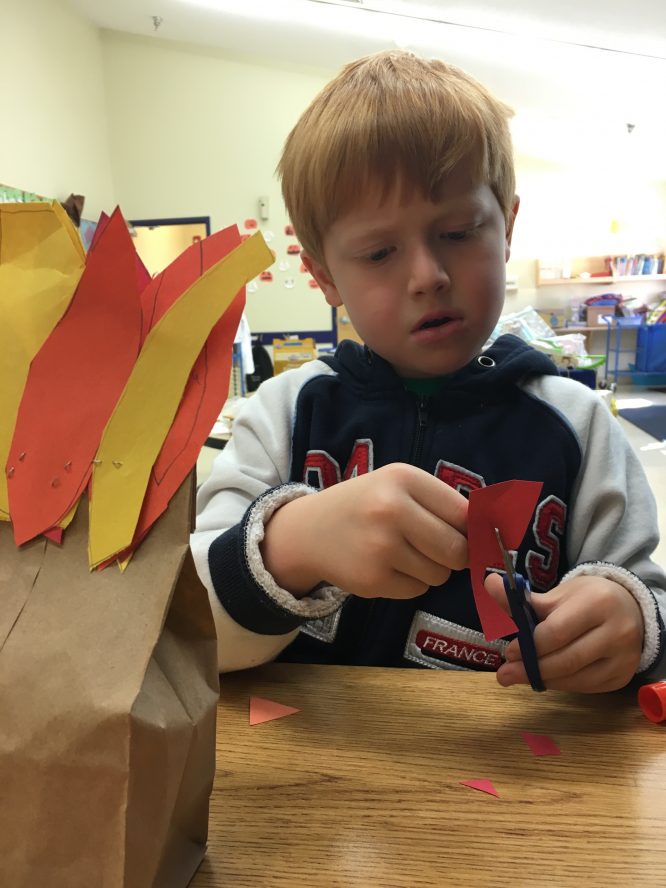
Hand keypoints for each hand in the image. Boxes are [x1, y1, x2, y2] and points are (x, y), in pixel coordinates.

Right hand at [260, 463, 467, 599]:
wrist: (308, 531)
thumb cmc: (365, 506)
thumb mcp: (397, 487)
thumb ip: (441, 503)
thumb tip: (491, 531)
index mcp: (403, 478)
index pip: (464, 513)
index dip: (475, 530)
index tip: (475, 537)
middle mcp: (391, 509)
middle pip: (457, 550)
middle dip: (456, 556)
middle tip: (440, 550)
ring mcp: (380, 547)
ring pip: (439, 574)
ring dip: (431, 570)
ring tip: (404, 553)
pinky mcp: (372, 579)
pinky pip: (417, 590)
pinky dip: (410, 583)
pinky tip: (387, 567)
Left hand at [484, 573, 643, 692]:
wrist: (630, 609)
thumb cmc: (587, 600)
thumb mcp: (558, 594)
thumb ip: (522, 598)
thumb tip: (488, 582)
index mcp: (598, 603)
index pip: (557, 632)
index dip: (530, 645)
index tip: (508, 652)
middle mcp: (617, 632)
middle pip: (567, 659)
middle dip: (531, 669)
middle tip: (504, 674)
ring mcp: (623, 659)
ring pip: (575, 678)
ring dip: (543, 680)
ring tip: (517, 677)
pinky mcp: (622, 678)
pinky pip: (584, 687)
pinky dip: (560, 684)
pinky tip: (544, 678)